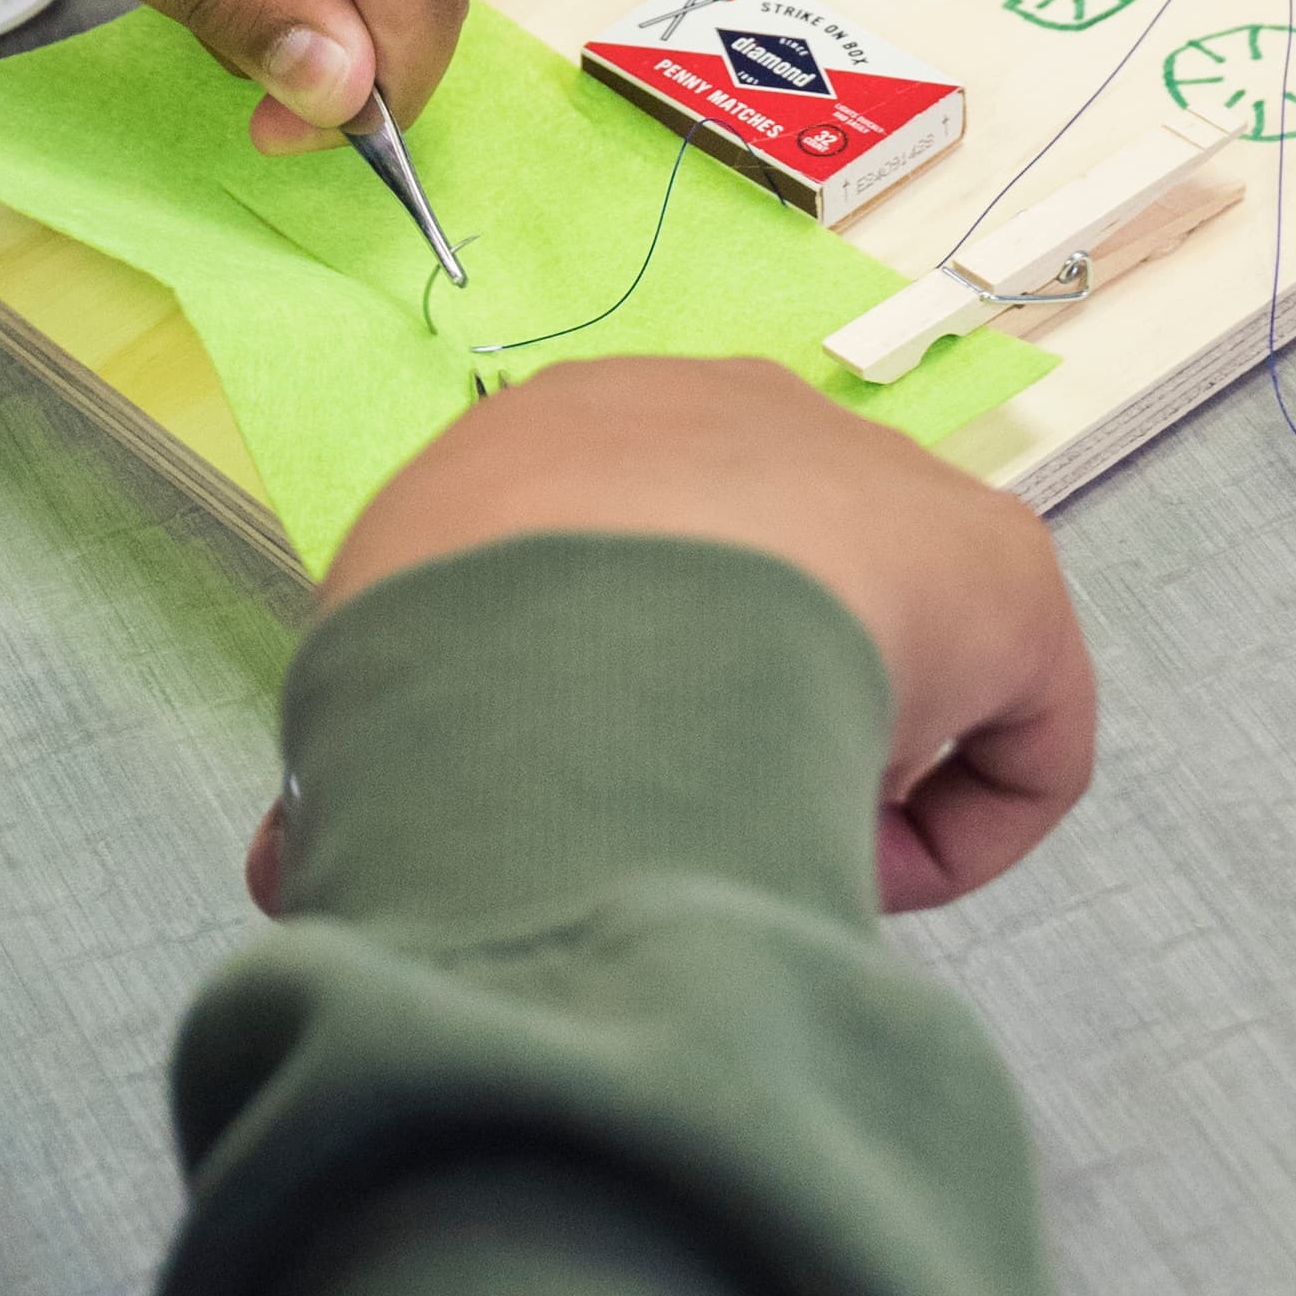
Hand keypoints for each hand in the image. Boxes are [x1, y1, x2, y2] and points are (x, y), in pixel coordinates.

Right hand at [294, 351, 1093, 915]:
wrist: (603, 621)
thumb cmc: (460, 650)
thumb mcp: (353, 704)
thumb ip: (347, 782)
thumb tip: (289, 874)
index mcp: (566, 434)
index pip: (601, 562)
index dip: (588, 698)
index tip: (574, 799)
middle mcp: (728, 422)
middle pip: (748, 598)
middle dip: (712, 723)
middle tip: (669, 829)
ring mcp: (874, 483)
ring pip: (872, 656)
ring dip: (818, 761)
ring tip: (754, 843)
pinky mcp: (999, 574)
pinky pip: (1006, 733)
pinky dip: (953, 825)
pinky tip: (864, 865)